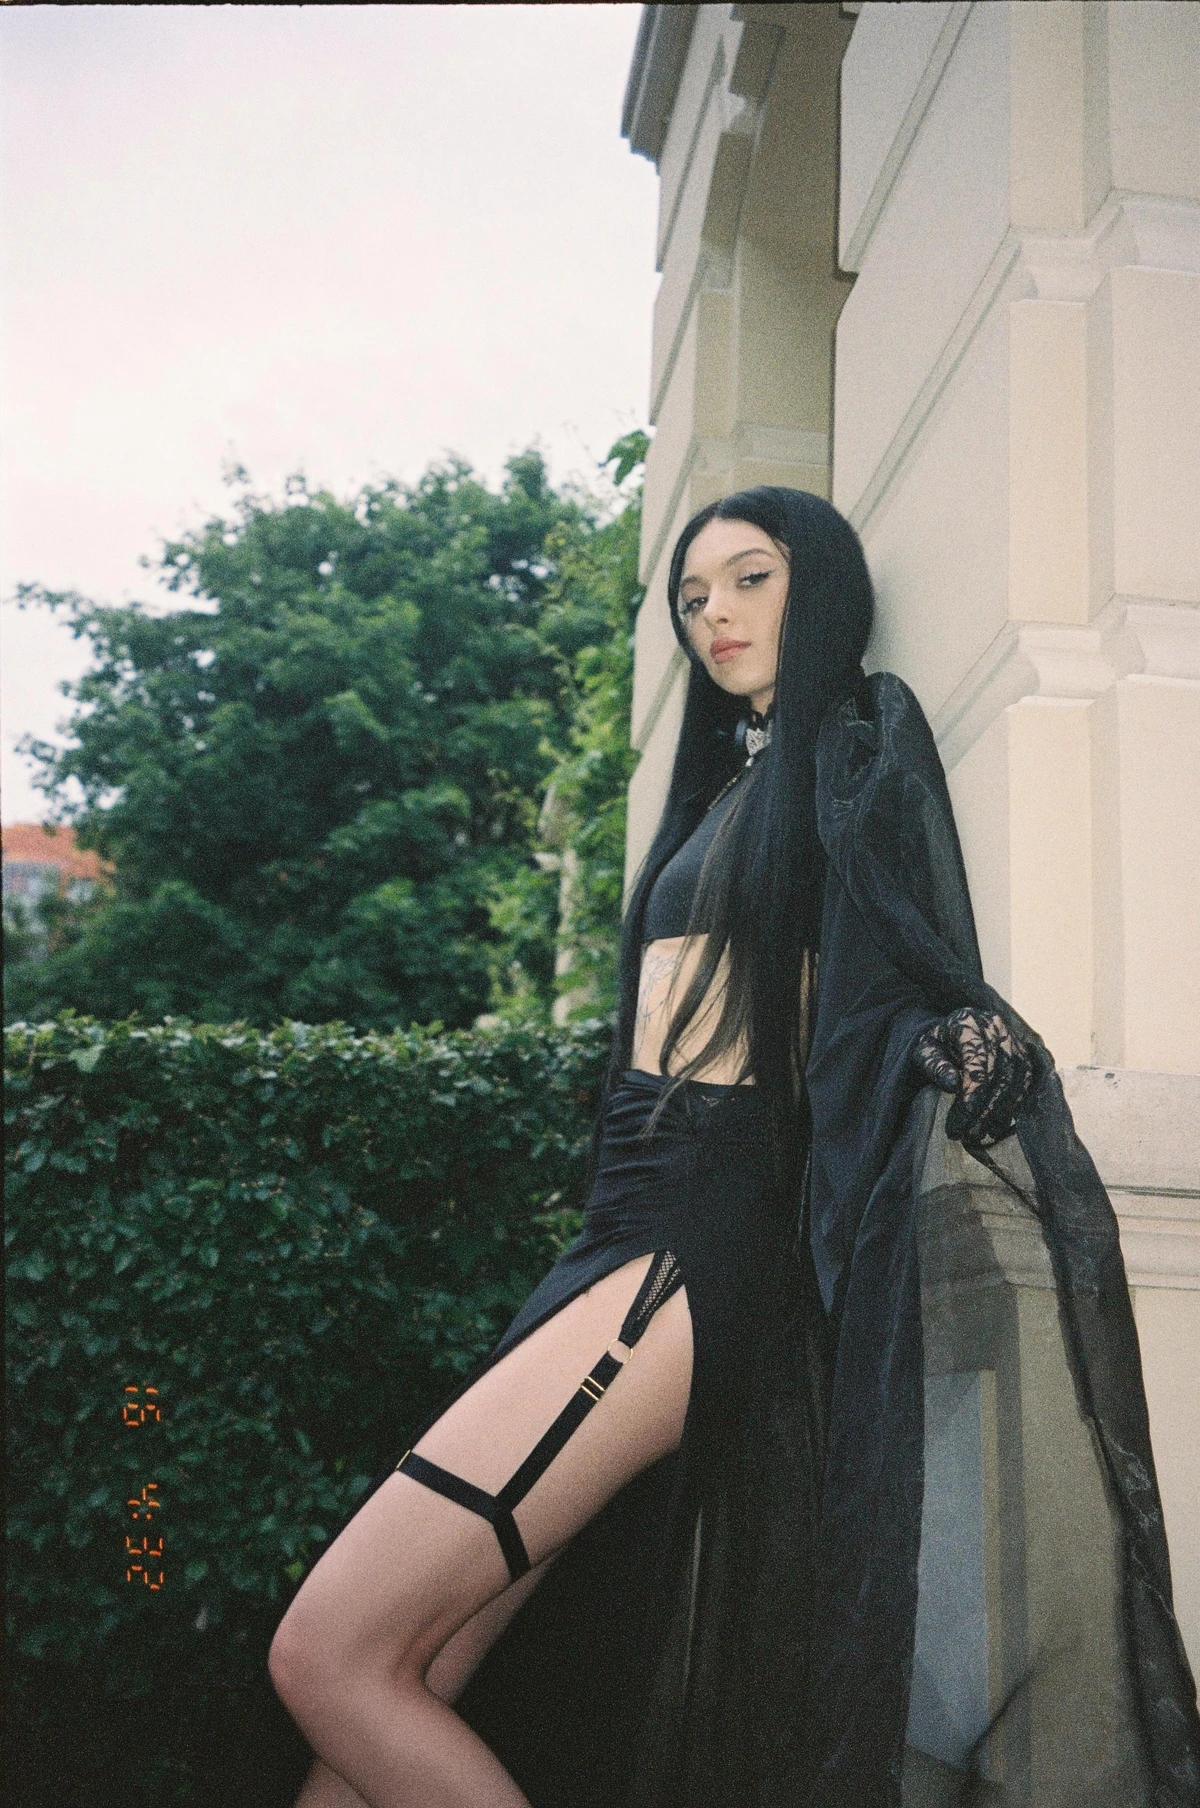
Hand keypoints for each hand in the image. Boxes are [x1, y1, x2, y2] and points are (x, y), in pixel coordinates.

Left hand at [912, 1006, 1034, 1146]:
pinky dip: (1012, 1107)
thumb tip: (953, 1085)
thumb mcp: (925, 1051)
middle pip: (998, 1074)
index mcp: (969, 1022)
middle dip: (983, 1109)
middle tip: (966, 1134)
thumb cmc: (936, 1045)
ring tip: (978, 1134)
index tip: (961, 1119)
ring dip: (998, 1113)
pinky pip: (1025, 1084)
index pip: (978, 1061)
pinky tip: (995, 1126)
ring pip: (1015, 1081)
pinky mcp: (1025, 1056)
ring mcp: (1014, 1041)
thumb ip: (935, 1065)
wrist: (952, 1034)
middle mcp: (997, 1028)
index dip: (972, 1093)